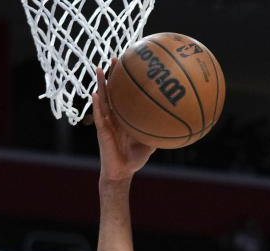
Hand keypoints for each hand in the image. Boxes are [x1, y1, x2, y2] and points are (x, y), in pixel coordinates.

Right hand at [92, 59, 155, 181]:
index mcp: (124, 118)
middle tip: (115, 59)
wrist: (123, 172)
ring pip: (102, 99)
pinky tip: (94, 94)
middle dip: (111, 76)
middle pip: (111, 92)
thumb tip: (174, 125)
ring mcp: (106, 122)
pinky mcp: (101, 130)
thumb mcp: (150, 143)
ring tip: (97, 69)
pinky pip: (98, 115)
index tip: (129, 66)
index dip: (125, 82)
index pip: (123, 95)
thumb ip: (158, 133)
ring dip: (99, 84)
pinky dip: (96, 105)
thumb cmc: (135, 158)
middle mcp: (114, 117)